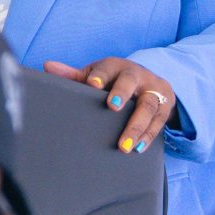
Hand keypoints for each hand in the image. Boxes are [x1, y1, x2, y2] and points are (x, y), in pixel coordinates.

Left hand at [42, 57, 177, 153]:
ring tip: (124, 146)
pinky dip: (149, 136)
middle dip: (123, 93)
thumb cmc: (115, 80)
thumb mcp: (97, 75)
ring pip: (149, 106)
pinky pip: (159, 122)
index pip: (108, 68)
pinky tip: (138, 148)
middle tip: (113, 107)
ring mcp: (154, 90)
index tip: (92, 84)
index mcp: (117, 66)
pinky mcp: (166, 106)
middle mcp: (138, 75)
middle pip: (131, 82)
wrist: (150, 82)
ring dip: (137, 126)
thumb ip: (75, 75)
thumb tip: (48, 67)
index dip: (100, 75)